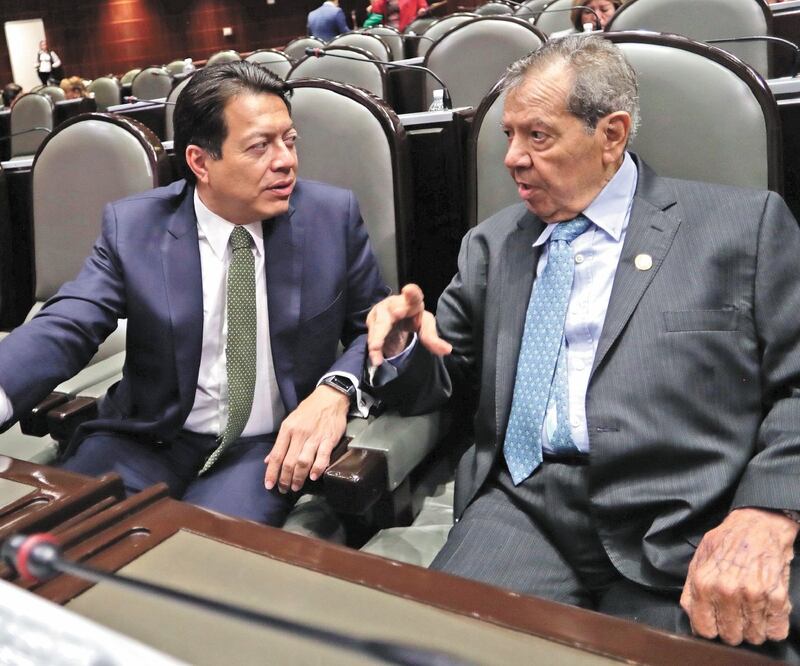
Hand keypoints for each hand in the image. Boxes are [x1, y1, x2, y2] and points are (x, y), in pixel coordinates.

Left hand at [264, 385, 348, 493]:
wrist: (330, 397)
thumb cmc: (309, 410)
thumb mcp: (290, 421)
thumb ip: (280, 442)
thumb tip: (268, 460)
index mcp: (288, 429)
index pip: (277, 455)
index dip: (272, 472)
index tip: (269, 485)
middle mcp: (299, 434)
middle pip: (289, 462)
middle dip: (285, 479)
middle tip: (284, 489)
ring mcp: (315, 437)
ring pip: (303, 462)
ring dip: (299, 477)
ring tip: (296, 486)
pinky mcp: (329, 439)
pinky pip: (322, 456)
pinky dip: (317, 468)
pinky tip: (313, 477)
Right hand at [366, 283, 450, 366]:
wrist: (394, 320)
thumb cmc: (411, 318)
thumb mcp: (424, 326)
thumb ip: (433, 338)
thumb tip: (447, 350)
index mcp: (411, 301)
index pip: (413, 295)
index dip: (411, 293)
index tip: (409, 290)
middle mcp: (392, 304)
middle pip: (392, 310)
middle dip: (389, 316)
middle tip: (396, 315)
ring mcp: (379, 313)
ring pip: (378, 326)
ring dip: (377, 339)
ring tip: (376, 350)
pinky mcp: (371, 324)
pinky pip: (372, 337)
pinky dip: (374, 349)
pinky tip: (376, 359)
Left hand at [680, 507, 798, 645]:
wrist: (757, 525)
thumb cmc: (726, 542)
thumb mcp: (698, 560)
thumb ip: (691, 591)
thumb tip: (692, 617)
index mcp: (704, 584)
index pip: (704, 630)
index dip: (711, 629)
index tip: (716, 623)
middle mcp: (727, 592)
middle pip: (730, 636)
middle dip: (732, 630)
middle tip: (736, 616)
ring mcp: (753, 595)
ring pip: (754, 637)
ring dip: (754, 629)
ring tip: (751, 611)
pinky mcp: (777, 597)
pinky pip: (777, 631)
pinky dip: (773, 626)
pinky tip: (766, 611)